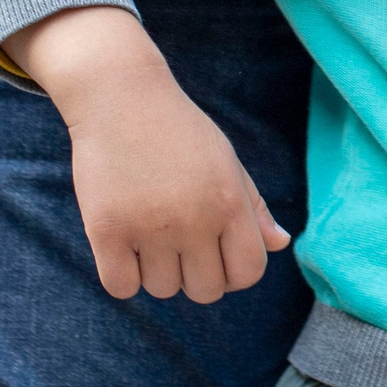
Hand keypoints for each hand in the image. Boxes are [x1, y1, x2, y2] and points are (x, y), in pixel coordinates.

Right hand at [6, 5, 291, 302]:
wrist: (119, 95)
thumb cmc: (178, 129)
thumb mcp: (225, 160)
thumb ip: (254, 206)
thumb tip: (280, 244)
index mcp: (229, 202)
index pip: (248, 273)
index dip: (233, 272)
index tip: (214, 254)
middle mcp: (194, 219)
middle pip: (205, 291)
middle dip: (194, 274)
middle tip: (176, 241)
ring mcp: (149, 226)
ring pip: (163, 289)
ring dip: (156, 271)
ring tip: (146, 232)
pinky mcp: (107, 229)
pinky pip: (122, 286)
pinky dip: (123, 275)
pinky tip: (122, 245)